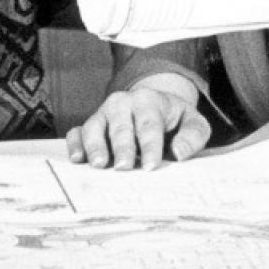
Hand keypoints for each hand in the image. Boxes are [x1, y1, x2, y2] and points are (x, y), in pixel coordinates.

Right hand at [64, 72, 209, 169]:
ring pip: (94, 127)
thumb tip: (179, 153)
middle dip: (122, 147)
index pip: (149, 124)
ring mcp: (103, 113)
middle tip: (124, 167)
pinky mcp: (91, 124)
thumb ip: (193, 136)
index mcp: (148, 101)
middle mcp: (122, 103)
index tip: (152, 166)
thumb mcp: (194, 122)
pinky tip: (77, 159)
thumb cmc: (175, 121)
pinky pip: (77, 132)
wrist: (154, 106)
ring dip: (95, 146)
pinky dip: (75, 144)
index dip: (150, 145)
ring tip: (98, 165)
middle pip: (120, 126)